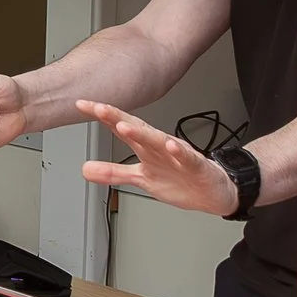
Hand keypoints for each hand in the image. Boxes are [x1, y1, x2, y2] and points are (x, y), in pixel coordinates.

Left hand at [77, 101, 236, 215]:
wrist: (215, 191)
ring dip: (142, 133)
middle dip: (117, 118)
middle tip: (98, 108)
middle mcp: (159, 146)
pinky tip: (170, 146)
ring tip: (124, 125)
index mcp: (146, 147)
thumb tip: (85, 169)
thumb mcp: (141, 179)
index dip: (102, 117)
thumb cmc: (180, 180)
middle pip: (136, 128)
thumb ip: (113, 173)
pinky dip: (179, 152)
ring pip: (158, 141)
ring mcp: (177, 155)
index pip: (121, 128)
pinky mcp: (196, 166)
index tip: (82, 104)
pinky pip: (187, 158)